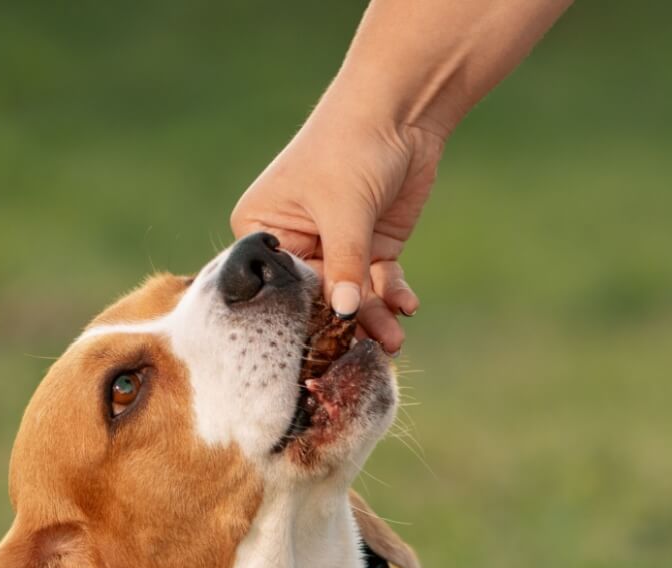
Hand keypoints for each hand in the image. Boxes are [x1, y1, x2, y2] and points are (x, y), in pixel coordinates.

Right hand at [231, 100, 444, 352]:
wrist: (402, 109)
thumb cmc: (350, 145)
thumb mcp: (343, 209)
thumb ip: (345, 265)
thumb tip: (346, 315)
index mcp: (264, 230)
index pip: (280, 286)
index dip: (303, 317)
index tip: (321, 350)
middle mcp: (295, 244)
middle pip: (317, 298)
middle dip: (344, 324)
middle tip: (364, 354)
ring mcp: (335, 247)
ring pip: (351, 296)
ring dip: (374, 318)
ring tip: (394, 340)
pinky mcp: (370, 247)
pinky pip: (378, 283)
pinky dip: (393, 296)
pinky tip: (407, 307)